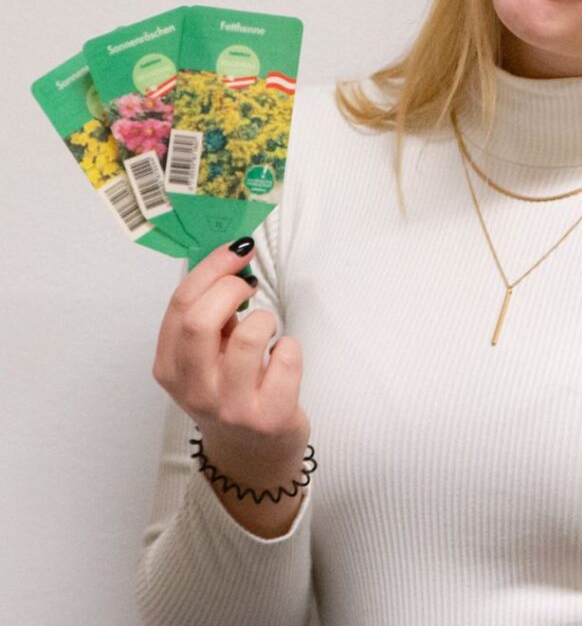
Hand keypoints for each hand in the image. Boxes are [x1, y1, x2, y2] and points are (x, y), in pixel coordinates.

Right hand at [152, 237, 309, 484]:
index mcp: (169, 368)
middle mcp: (194, 390)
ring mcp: (231, 407)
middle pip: (201, 319)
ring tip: (265, 332)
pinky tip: (282, 360)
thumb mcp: (205, 356)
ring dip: (264, 319)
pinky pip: (287, 357)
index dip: (212, 267)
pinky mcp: (269, 417)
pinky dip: (291, 347)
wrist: (254, 453)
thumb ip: (208, 314)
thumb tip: (229, 258)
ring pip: (249, 335)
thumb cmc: (231, 391)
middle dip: (231, 287)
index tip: (238, 250)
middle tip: (248, 287)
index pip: (180, 304)